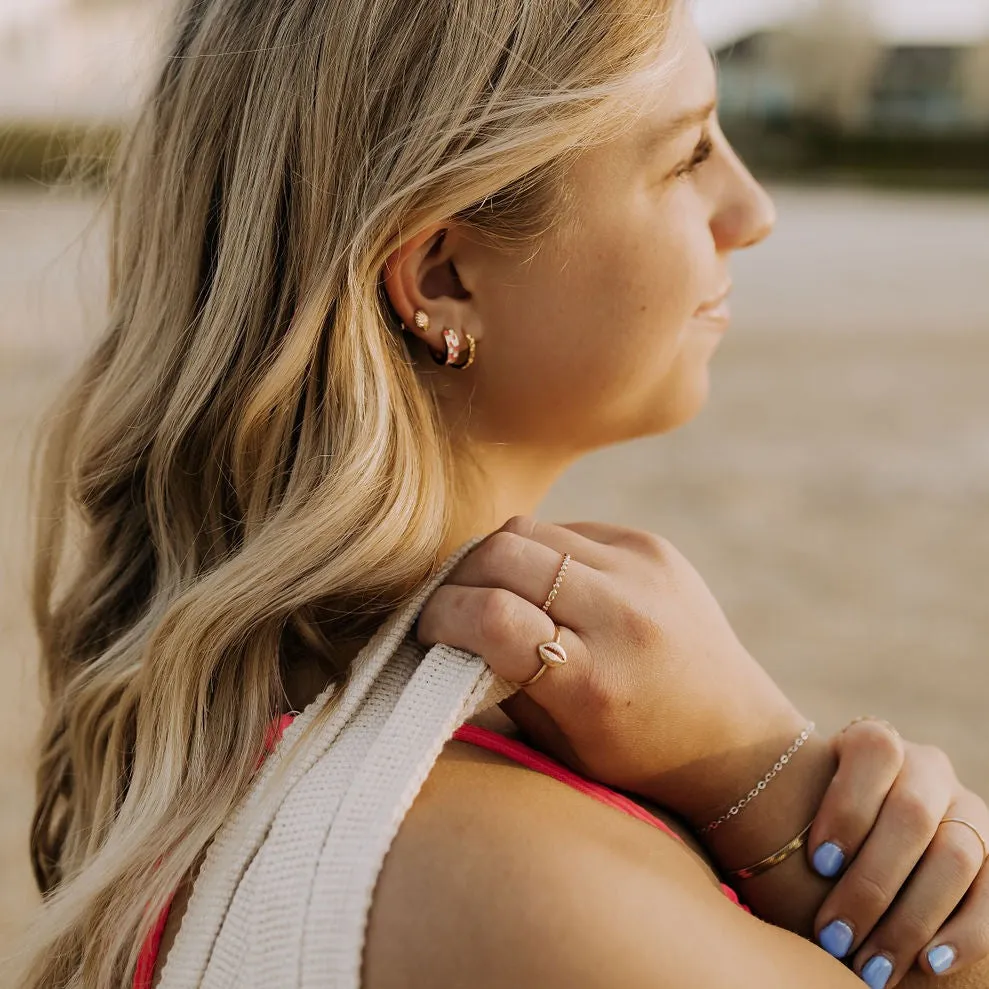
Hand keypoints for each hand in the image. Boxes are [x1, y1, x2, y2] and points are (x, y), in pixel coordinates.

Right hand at [416, 515, 802, 814]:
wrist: (737, 740)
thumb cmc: (634, 757)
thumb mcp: (557, 741)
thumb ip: (497, 678)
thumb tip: (442, 632)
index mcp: (595, 681)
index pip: (490, 616)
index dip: (441, 616)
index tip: (428, 632)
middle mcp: (623, 615)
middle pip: (501, 554)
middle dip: (457, 579)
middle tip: (450, 608)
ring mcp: (644, 570)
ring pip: (528, 530)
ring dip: (493, 559)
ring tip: (489, 593)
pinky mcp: (653, 547)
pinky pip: (567, 529)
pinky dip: (539, 553)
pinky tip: (543, 585)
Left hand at [809, 718, 988, 986]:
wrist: (855, 843)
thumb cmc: (810, 824)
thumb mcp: (800, 805)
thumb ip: (795, 815)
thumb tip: (774, 853)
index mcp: (877, 743)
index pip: (875, 751)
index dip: (849, 806)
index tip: (818, 863)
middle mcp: (929, 769)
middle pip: (912, 814)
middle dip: (871, 883)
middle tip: (832, 936)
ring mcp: (968, 810)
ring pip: (954, 856)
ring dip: (910, 919)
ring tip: (869, 967)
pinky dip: (963, 935)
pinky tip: (928, 964)